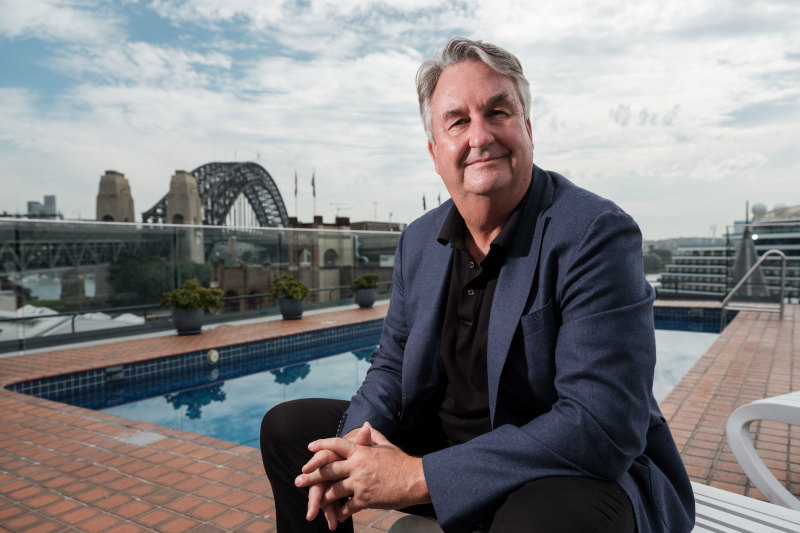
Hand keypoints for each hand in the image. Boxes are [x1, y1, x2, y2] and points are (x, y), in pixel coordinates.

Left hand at [297, 422, 429, 522]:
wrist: (415, 479)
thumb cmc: (402, 462)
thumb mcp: (387, 445)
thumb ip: (373, 436)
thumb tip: (366, 424)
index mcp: (361, 451)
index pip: (336, 444)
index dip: (322, 444)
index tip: (310, 448)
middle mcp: (357, 466)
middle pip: (327, 469)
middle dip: (311, 476)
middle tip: (298, 480)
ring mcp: (360, 483)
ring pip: (334, 490)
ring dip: (322, 497)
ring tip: (314, 502)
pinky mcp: (365, 499)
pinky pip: (347, 506)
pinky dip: (341, 511)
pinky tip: (337, 514)